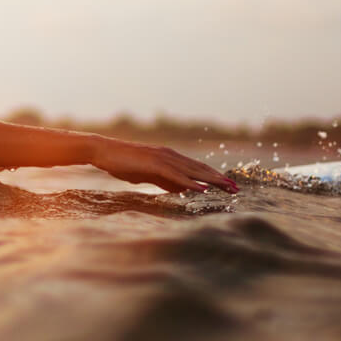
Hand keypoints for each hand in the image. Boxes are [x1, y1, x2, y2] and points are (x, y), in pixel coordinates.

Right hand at [91, 138, 238, 194]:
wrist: (103, 151)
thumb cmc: (122, 163)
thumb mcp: (147, 175)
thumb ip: (165, 181)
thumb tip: (181, 189)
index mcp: (170, 158)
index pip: (197, 168)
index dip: (214, 177)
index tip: (228, 186)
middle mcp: (170, 155)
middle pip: (200, 168)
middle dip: (220, 179)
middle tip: (237, 188)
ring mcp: (163, 158)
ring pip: (192, 170)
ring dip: (211, 180)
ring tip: (227, 188)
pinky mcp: (154, 163)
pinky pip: (175, 174)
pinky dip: (190, 182)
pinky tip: (202, 189)